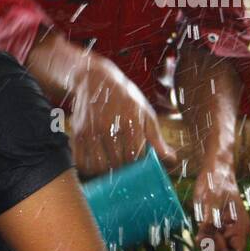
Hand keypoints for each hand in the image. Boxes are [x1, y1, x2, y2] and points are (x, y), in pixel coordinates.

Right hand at [69, 56, 177, 176]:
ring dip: (106, 171)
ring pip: (99, 166)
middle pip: (117, 163)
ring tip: (111, 166)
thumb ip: (157, 139)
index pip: (135, 158)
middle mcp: (110, 128)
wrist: (95, 79)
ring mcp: (92, 131)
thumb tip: (172, 159)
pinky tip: (96, 163)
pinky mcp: (78, 133)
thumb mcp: (145, 113)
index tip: (138, 164)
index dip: (137, 165)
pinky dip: (88, 167)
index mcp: (131, 123)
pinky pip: (81, 161)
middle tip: (125, 167)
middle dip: (123, 169)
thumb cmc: (125, 97)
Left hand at [192, 156, 249, 250]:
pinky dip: (205, 241)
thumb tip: (204, 241)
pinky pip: (213, 242)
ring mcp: (228, 230)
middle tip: (202, 236)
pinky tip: (199, 232)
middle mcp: (237, 231)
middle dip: (212, 249)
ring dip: (207, 246)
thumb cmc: (216, 183)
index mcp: (240, 227)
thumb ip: (208, 223)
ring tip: (200, 234)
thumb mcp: (210, 202)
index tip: (213, 239)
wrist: (216, 170)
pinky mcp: (219, 227)